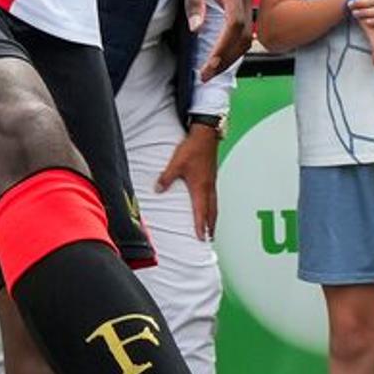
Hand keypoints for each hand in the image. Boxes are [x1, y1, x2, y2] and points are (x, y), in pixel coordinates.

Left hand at [158, 118, 220, 241]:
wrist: (206, 135)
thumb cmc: (193, 148)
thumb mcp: (176, 163)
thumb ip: (166, 178)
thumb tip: (158, 190)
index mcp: (200, 187)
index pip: (201, 211)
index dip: (201, 226)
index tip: (202, 238)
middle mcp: (208, 187)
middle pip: (212, 212)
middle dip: (211, 226)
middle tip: (210, 239)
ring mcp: (212, 182)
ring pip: (215, 205)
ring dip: (214, 218)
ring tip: (213, 228)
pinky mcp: (212, 176)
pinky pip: (214, 197)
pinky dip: (214, 207)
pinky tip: (211, 207)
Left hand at [176, 0, 251, 72]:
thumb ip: (194, 2)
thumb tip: (196, 29)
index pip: (234, 25)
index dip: (223, 47)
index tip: (208, 64)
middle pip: (243, 35)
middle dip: (226, 58)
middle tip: (205, 75)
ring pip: (247, 36)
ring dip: (231, 56)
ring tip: (210, 70)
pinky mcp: (243, 4)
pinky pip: (244, 30)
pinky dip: (233, 47)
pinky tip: (219, 57)